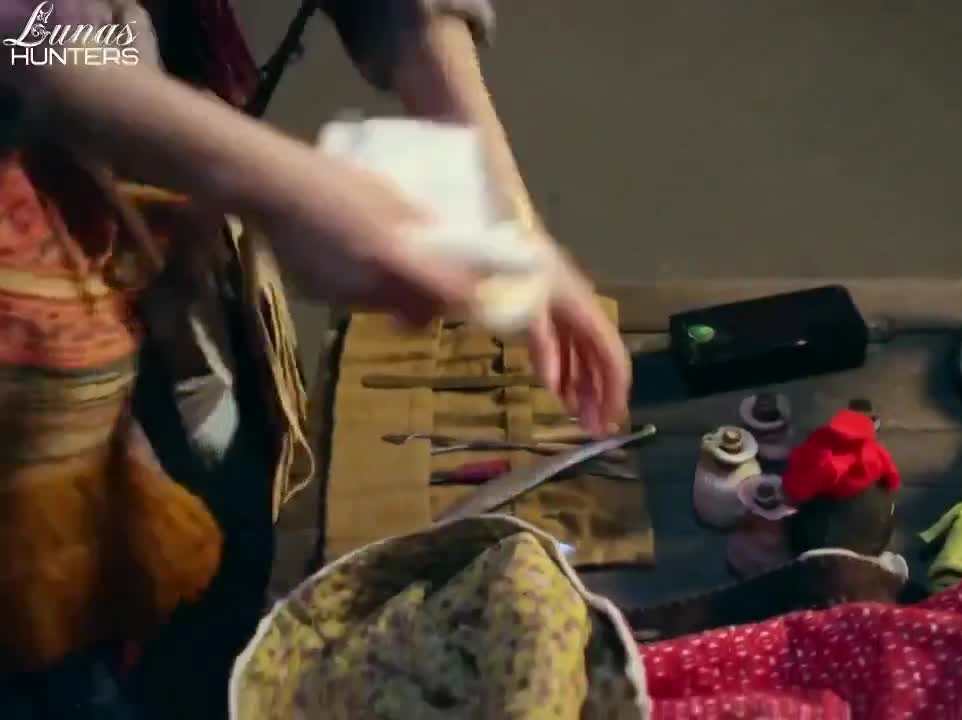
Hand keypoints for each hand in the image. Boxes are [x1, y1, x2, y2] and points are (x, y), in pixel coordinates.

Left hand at [254, 152, 628, 433]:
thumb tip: (480, 312)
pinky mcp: (460, 279)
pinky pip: (520, 319)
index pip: (568, 309)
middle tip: (600, 423)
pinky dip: (539, 350)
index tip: (608, 407)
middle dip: (593, 370)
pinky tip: (541, 380)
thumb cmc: (333, 223)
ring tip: (581, 413)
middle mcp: (502, 258)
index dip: (596, 360)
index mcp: (492, 252)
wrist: (291, 192)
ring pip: (550, 319)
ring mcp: (484, 267)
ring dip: (572, 365)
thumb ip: (429, 282)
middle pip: (570, 315)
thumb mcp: (376, 254)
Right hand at [255, 152, 477, 324]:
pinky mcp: (320, 297)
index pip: (446, 295)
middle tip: (435, 276)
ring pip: (387, 309)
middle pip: (418, 312)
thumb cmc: (334, 180)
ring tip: (391, 261)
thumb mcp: (389, 195)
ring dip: (399, 295)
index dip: (465, 296)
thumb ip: (423, 224)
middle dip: (431, 301)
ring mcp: (342, 297)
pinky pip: (357, 301)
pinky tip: (355, 259)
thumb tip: (452, 242)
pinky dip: (366, 288)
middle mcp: (370, 287)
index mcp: (392, 258)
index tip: (474, 288)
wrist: (269, 187)